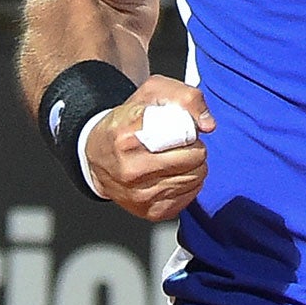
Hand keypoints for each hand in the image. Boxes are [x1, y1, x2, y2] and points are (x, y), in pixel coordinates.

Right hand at [83, 75, 217, 221]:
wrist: (97, 157)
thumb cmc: (126, 122)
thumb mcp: (153, 93)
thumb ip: (185, 97)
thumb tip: (208, 124)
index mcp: (128, 136)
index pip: (181, 134)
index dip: (189, 129)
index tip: (182, 128)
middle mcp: (131, 169)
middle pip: (193, 158)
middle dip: (194, 147)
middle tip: (181, 143)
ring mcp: (139, 194)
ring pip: (195, 177)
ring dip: (193, 165)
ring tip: (175, 157)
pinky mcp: (150, 211)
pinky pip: (190, 195)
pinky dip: (189, 182)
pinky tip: (173, 174)